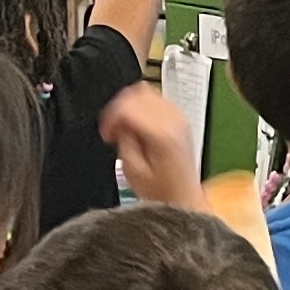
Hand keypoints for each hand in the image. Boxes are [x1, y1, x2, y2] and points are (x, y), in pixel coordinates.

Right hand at [100, 83, 201, 208]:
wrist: (183, 197)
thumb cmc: (160, 190)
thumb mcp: (132, 169)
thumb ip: (123, 140)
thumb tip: (118, 122)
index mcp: (162, 133)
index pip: (128, 107)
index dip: (110, 117)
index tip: (106, 133)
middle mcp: (174, 121)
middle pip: (137, 94)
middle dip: (118, 109)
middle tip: (112, 129)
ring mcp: (180, 118)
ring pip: (147, 93)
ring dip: (129, 105)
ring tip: (123, 127)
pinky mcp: (181, 120)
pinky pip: (157, 100)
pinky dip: (141, 106)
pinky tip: (135, 125)